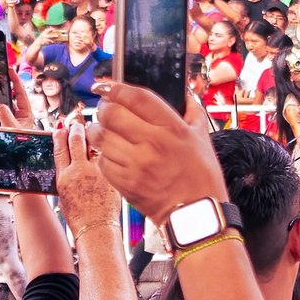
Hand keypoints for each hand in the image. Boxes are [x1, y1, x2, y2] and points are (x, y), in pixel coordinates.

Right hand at [55, 124, 120, 233]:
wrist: (96, 230)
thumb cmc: (79, 217)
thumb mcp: (64, 196)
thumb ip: (66, 176)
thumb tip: (70, 161)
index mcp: (64, 178)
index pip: (60, 148)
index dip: (59, 135)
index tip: (60, 128)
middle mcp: (79, 172)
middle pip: (76, 140)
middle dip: (75, 128)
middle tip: (76, 124)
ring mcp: (97, 172)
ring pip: (94, 144)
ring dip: (92, 134)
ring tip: (91, 129)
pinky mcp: (111, 174)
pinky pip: (108, 156)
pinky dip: (106, 149)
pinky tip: (108, 146)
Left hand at [91, 82, 225, 223]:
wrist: (196, 214)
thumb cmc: (201, 175)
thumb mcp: (202, 137)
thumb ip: (192, 110)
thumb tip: (184, 92)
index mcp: (172, 128)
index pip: (136, 98)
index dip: (116, 87)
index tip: (106, 86)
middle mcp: (152, 143)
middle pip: (111, 114)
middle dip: (103, 108)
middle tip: (105, 110)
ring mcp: (137, 164)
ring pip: (101, 137)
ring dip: (97, 131)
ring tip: (101, 130)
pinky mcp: (126, 184)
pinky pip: (103, 162)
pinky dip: (103, 155)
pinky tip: (111, 154)